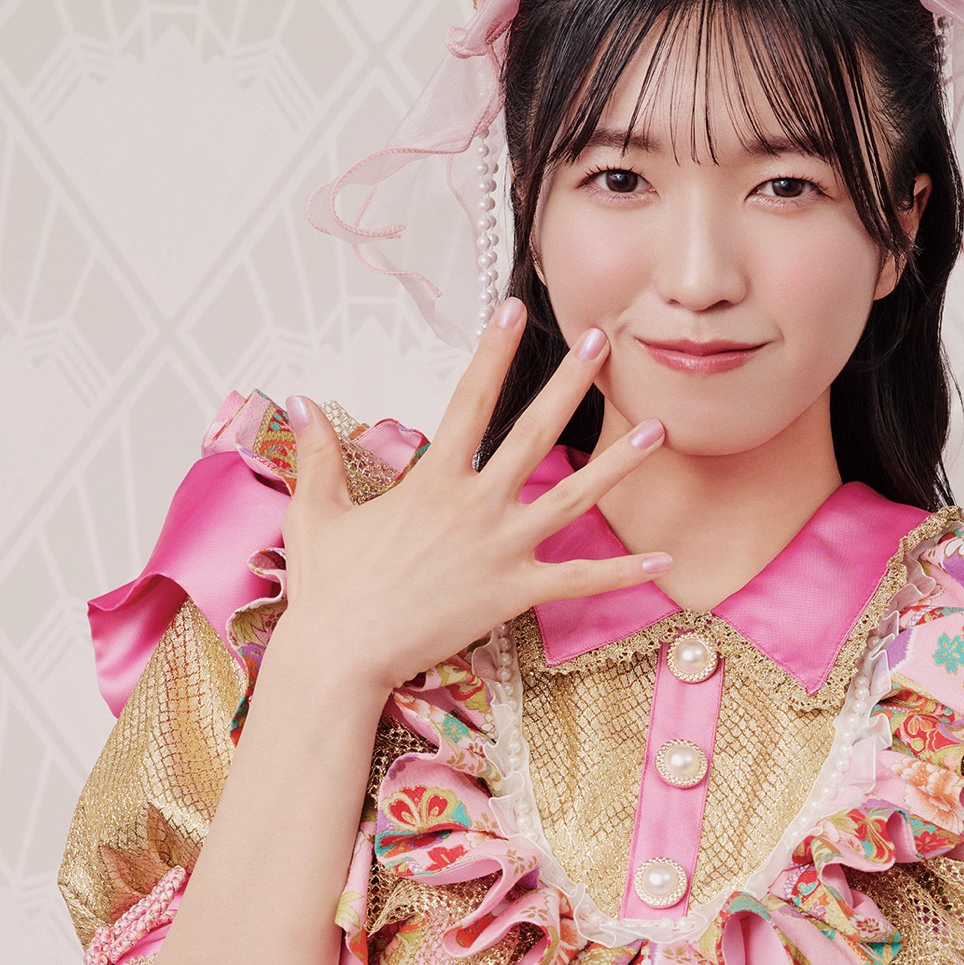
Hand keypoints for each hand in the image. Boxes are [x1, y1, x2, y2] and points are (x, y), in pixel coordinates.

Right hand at [274, 300, 668, 695]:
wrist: (342, 654)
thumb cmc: (329, 588)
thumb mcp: (316, 511)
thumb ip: (318, 454)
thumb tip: (300, 403)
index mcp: (432, 480)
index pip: (470, 399)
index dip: (493, 352)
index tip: (514, 309)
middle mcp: (475, 506)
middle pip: (536, 432)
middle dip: (572, 384)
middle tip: (603, 343)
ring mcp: (500, 550)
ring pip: (573, 498)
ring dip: (618, 463)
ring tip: (657, 430)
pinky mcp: (513, 594)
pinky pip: (578, 581)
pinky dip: (622, 573)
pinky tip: (664, 560)